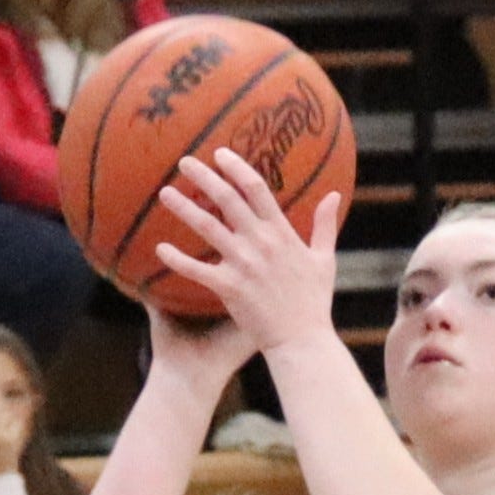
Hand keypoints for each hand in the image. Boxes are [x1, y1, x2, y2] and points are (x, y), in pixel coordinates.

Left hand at [150, 146, 347, 358]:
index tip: (220, 154)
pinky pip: (196, 270)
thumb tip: (334, 195)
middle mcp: (260, 242)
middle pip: (227, 199)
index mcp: (281, 233)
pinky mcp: (229, 288)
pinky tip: (159, 248)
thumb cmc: (314, 302)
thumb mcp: (325, 259)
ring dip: (184, 207)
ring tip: (165, 192)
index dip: (237, 168)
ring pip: (207, 227)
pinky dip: (177, 259)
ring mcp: (243, 264)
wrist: (302, 340)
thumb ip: (325, 225)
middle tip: (185, 161)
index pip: (256, 189)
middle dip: (205, 177)